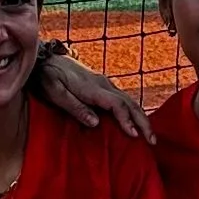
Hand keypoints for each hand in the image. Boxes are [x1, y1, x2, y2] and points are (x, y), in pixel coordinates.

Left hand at [34, 51, 154, 144]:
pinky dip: (134, 111)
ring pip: (130, 100)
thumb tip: (94, 122)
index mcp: (92, 88)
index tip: (134, 135)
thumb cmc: (48, 77)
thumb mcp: (54, 92)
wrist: (46, 58)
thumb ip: (74, 107)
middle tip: (152, 140)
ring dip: (142, 117)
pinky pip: (124, 99)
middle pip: (130, 102)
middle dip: (143, 121)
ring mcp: (105, 83)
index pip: (117, 104)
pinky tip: (137, 122)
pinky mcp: (103, 85)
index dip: (126, 120)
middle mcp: (103, 84)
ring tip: (149, 135)